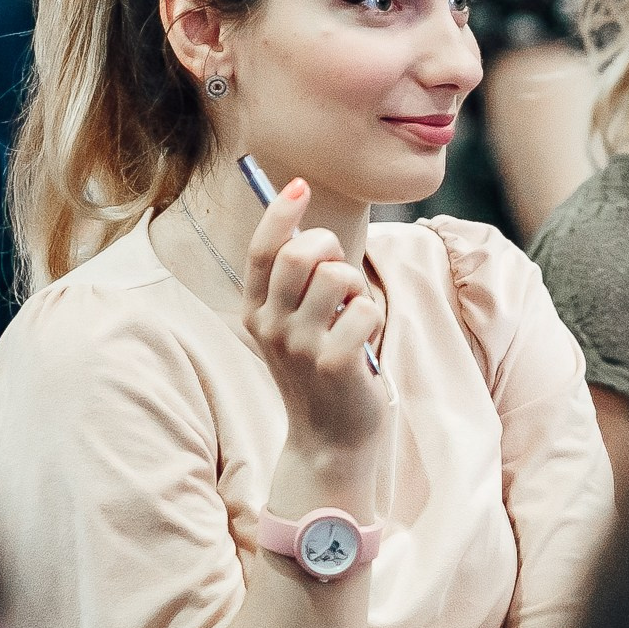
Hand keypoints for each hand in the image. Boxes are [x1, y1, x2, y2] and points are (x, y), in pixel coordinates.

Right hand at [241, 177, 385, 455]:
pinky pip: (365, 310)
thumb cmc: (320, 372)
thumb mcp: (295, 327)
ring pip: (337, 274)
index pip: (262, 250)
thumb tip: (308, 226)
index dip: (280, 213)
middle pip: (302, 252)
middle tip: (341, 274)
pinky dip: (372, 316)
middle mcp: (271, 327)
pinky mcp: (334, 363)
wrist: (331, 441)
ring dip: (355, 285)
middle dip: (332, 247)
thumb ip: (295, 284)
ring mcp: (301, 347)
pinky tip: (363, 341)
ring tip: (352, 311)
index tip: (299, 186)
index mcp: (256, 313)